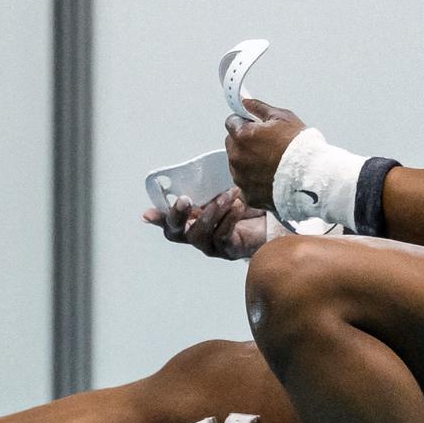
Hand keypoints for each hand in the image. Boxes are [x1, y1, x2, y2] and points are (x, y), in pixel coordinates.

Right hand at [143, 188, 268, 259]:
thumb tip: (193, 172)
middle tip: (184, 200)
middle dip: (177, 216)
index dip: (157, 217)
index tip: (147, 214)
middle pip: (176, 232)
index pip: (169, 220)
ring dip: (212, 212)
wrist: (276, 217)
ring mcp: (212, 246)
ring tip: (228, 195)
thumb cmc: (247, 202)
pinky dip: (229, 219)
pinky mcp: (230, 250)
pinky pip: (222, 237)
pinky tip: (238, 205)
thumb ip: (207, 186)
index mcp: (192, 218)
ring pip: (200, 234)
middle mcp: (197, 234)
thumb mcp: (224, 189)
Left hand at [226, 96, 305, 205]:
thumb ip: (260, 108)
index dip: (244, 122)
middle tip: (266, 145)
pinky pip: (245, 185)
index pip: (231, 122)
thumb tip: (246, 102)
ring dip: (248, 162)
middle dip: (244, 143)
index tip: (253, 126)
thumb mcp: (283, 118)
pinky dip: (253, 182)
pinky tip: (270, 178)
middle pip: (232, 144)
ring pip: (237, 165)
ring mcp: (242, 178)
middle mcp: (237, 158)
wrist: (312, 177)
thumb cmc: (300, 148)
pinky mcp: (249, 195)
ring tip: (271, 163)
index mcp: (242, 136)